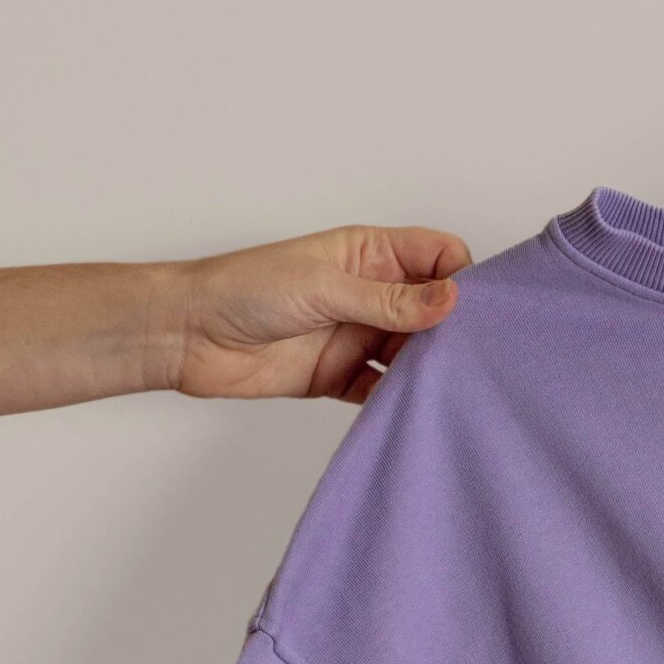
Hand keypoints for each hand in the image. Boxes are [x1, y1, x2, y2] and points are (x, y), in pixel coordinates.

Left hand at [166, 225, 474, 405]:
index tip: (476, 309)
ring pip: (414, 352)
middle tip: (473, 356)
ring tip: (449, 386)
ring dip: (430, 368)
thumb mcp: (324, 288)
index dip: (462, 278)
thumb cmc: (243, 289)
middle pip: (434, 309)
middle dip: (455, 330)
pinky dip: (400, 399)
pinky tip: (412, 408)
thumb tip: (451, 300)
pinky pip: (384, 390)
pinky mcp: (342, 376)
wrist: (187, 335)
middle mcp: (370, 293)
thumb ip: (389, 301)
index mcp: (369, 254)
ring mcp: (357, 335)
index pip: (437, 256)